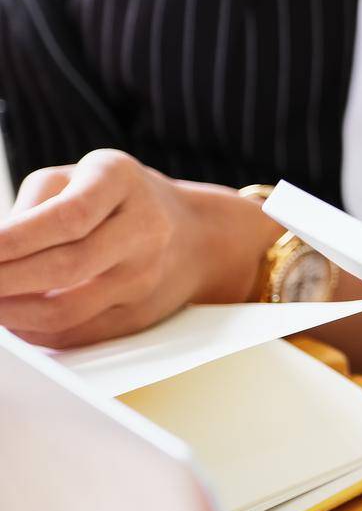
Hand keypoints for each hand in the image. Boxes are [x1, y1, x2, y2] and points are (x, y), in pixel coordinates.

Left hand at [0, 150, 280, 347]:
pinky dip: (32, 332)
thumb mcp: (76, 177)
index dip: (13, 241)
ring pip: (68, 310)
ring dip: (11, 313)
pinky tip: (11, 318)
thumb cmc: (119, 200)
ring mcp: (146, 275)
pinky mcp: (139, 314)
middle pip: (67, 266)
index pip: (68, 216)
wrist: (195, 235)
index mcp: (121, 180)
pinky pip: (76, 333)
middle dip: (3, 280)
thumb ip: (33, 207)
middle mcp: (144, 228)